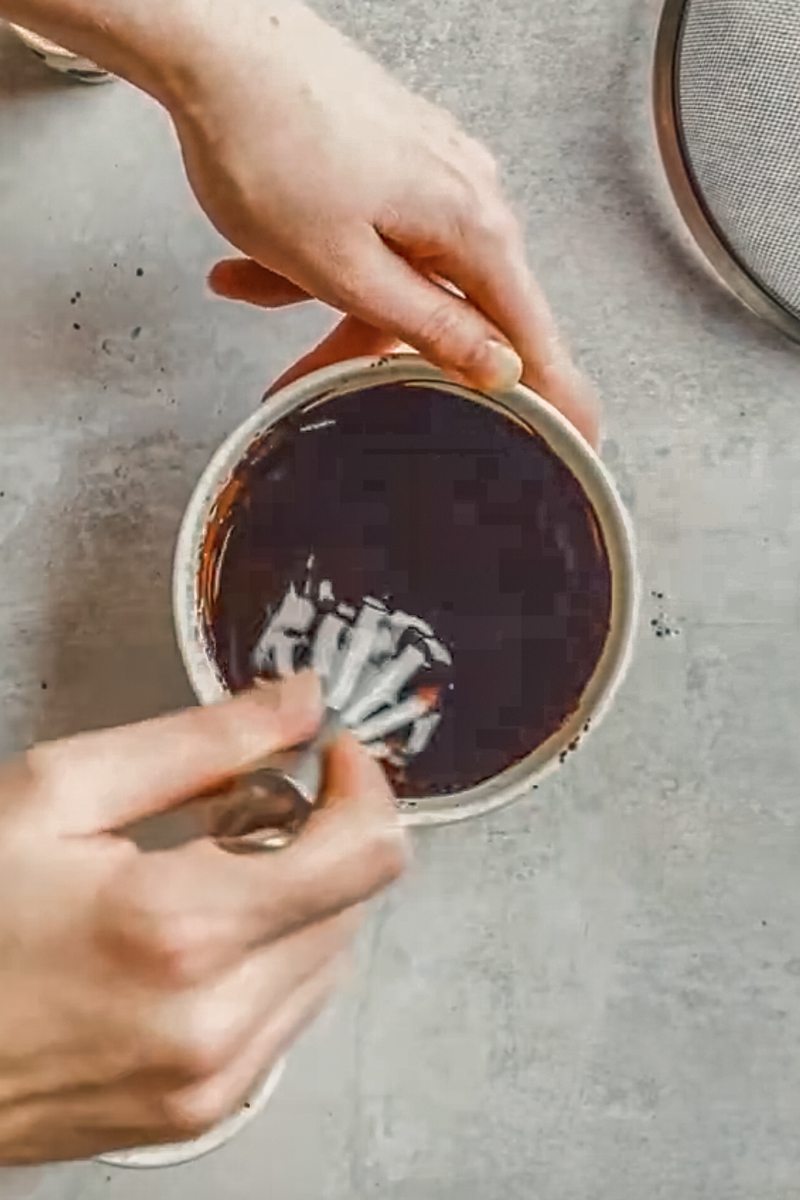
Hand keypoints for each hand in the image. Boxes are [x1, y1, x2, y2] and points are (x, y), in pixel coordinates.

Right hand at [0, 673, 407, 1163]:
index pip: (366, 854)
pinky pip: (289, 1014)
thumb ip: (202, 740)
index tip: (330, 756)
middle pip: (356, 903)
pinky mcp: (201, 1112)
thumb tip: (299, 700)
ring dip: (301, 899)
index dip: (364, 786)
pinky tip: (201, 935)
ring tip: (210, 872)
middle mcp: (214, 1021)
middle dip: (323, 837)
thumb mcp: (60, 792)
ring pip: (330, 959)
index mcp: (183, 929)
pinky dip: (272, 958)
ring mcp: (212, 1081)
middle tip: (246, 807)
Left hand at [170, 0, 598, 442]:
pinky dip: (325, 255)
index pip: (532, 335)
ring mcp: (432, 166)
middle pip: (454, 307)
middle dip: (378, 346)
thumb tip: (498, 366)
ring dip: (333, 294)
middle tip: (317, 376)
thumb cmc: (268, 144)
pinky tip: (266, 257)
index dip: (554, 394)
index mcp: (474, 226)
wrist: (215, 46)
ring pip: (402, 270)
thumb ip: (430, 327)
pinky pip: (376, 232)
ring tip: (260, 282)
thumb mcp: (348, 272)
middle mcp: (468, 190)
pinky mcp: (395, 153)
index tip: (581, 437)